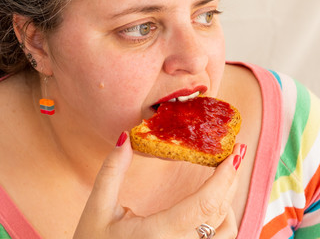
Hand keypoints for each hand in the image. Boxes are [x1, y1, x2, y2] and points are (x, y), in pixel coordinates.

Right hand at [73, 132, 244, 238]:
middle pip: (220, 213)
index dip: (224, 177)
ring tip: (224, 176)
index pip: (204, 203)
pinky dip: (223, 220)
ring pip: (227, 232)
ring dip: (229, 200)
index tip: (235, 153)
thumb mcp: (98, 209)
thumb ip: (111, 172)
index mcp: (159, 234)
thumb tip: (126, 139)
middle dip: (231, 180)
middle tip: (236, 154)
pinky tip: (212, 205)